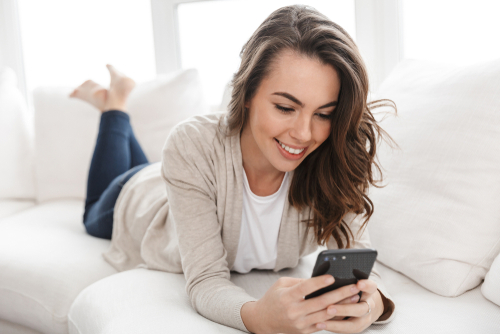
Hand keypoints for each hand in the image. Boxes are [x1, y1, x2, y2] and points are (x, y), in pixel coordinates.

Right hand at [241, 274, 370, 333]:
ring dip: (342, 306)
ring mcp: (299, 323)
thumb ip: (299, 282)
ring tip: (354, 298)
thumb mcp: (281, 284)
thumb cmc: (273, 298)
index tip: (332, 277)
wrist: (262, 320)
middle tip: (353, 287)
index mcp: (287, 297)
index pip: (305, 289)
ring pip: (325, 315)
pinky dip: (335, 318)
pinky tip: (345, 310)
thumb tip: (320, 278)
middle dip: (339, 294)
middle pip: (320, 302)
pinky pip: (323, 324)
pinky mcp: (303, 331)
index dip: (319, 283)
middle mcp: (294, 311)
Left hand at [315, 279, 384, 332]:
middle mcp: (369, 306)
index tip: (358, 283)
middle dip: (345, 309)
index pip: (371, 287)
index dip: (366, 286)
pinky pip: (346, 330)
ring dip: (337, 322)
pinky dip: (333, 327)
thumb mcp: (353, 281)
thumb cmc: (354, 288)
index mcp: (369, 291)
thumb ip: (345, 278)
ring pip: (355, 323)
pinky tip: (320, 324)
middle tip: (329, 308)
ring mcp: (365, 319)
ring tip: (322, 319)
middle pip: (361, 309)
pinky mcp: (358, 327)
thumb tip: (327, 270)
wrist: (366, 304)